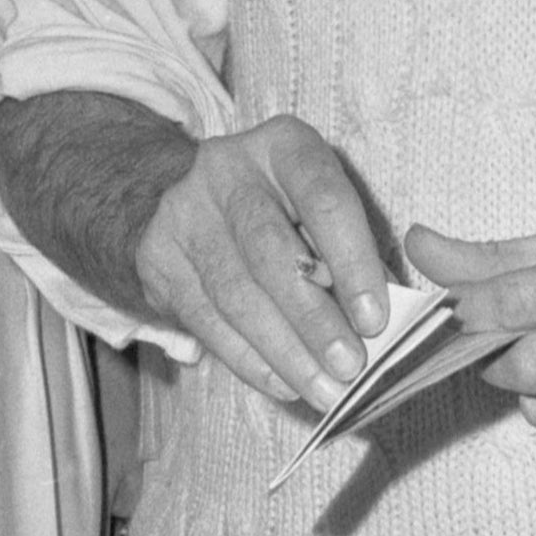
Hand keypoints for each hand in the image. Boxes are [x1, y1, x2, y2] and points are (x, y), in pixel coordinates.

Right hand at [134, 114, 392, 409]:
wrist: (188, 196)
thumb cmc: (284, 207)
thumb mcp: (321, 205)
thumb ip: (352, 250)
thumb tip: (378, 320)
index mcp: (283, 145)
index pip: (323, 197)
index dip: (352, 260)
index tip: (375, 319)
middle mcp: (227, 168)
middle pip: (270, 250)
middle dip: (314, 318)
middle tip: (350, 367)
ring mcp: (184, 211)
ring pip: (236, 293)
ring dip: (285, 351)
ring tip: (324, 390)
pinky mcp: (157, 256)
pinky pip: (206, 319)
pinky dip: (250, 360)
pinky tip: (284, 384)